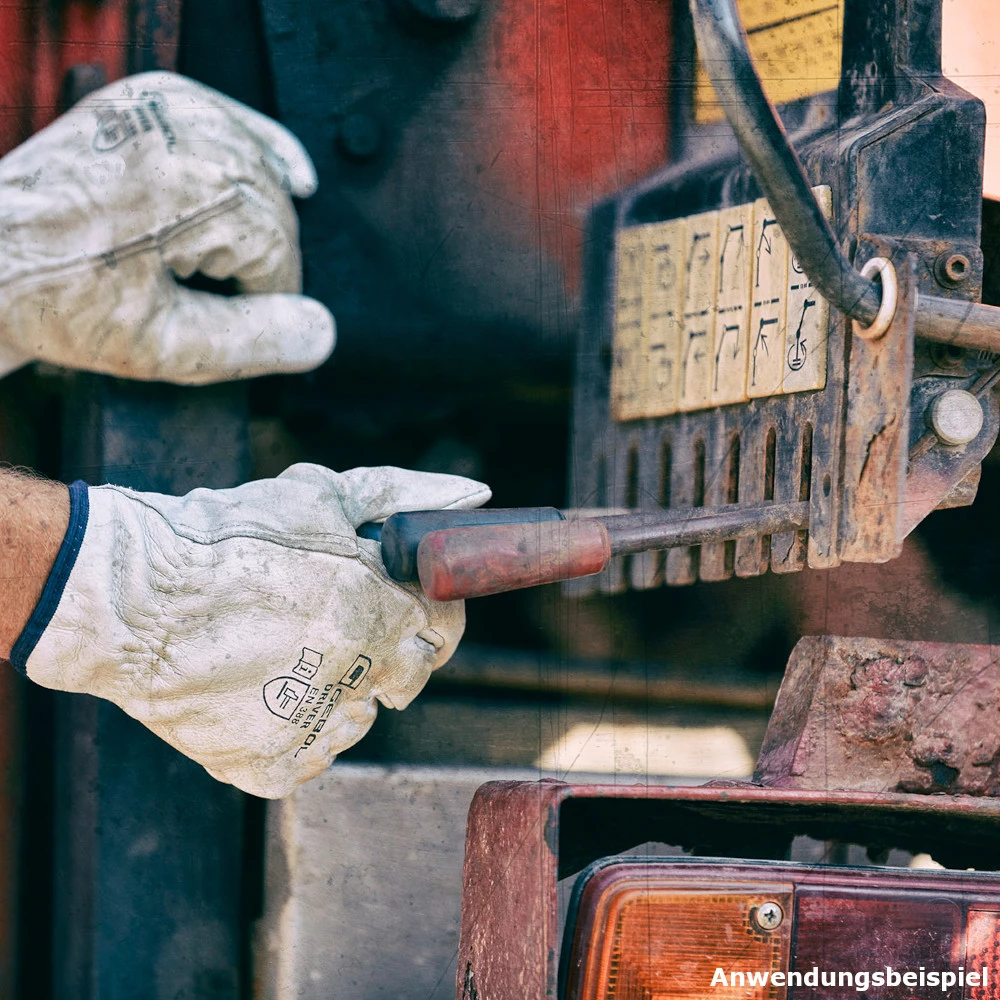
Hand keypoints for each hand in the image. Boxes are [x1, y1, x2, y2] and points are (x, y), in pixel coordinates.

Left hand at [0, 71, 333, 383]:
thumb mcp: (163, 346)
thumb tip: (321, 332)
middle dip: (260, 263)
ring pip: (263, 171)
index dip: (267, 302)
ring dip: (260, 220)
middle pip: (276, 210)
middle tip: (217, 301)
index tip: (236, 326)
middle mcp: (187, 131)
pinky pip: (239, 122)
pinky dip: (266, 151)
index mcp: (193, 186)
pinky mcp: (156, 97)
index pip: (280, 253)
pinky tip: (292, 178)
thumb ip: (252, 343)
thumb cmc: (59, 299)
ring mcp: (169, 105)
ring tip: (216, 261)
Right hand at [13, 465, 489, 797]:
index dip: (423, 613)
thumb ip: (406, 496)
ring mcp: (314, 726)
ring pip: (361, 717)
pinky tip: (260, 687)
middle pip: (408, 677)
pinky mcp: (272, 766)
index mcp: (378, 608)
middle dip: (384, 650)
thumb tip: (476, 494)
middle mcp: (356, 672)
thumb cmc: (230, 535)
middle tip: (333, 625)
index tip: (395, 602)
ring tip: (282, 651)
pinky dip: (296, 727)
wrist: (131, 595)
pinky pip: (313, 754)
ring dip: (339, 688)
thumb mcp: (321, 495)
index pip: (444, 628)